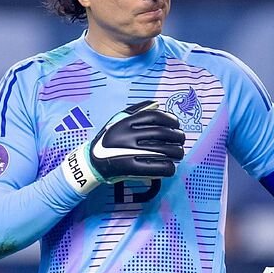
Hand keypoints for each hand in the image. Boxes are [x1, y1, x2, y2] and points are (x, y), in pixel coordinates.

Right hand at [61, 100, 184, 193]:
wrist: (92, 163)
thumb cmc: (108, 141)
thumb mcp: (117, 120)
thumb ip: (136, 110)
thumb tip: (157, 104)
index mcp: (125, 122)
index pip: (155, 116)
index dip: (170, 119)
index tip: (176, 124)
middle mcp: (127, 135)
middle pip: (163, 133)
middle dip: (178, 136)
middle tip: (181, 140)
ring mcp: (129, 152)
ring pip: (165, 151)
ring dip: (177, 152)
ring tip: (178, 154)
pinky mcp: (131, 168)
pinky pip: (159, 167)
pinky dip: (169, 167)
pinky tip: (170, 167)